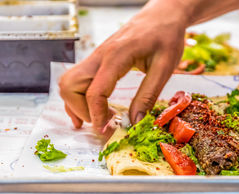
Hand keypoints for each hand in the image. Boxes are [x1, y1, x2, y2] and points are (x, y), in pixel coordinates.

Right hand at [59, 0, 187, 132]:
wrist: (163, 14)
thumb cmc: (167, 36)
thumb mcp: (164, 67)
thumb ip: (148, 95)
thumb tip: (134, 122)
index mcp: (116, 56)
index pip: (95, 91)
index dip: (97, 115)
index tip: (106, 131)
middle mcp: (100, 55)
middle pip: (70, 86)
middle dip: (82, 110)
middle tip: (105, 123)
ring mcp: (96, 56)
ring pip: (69, 83)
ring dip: (77, 105)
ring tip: (99, 120)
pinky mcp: (99, 59)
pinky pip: (77, 79)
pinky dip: (79, 98)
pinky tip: (90, 111)